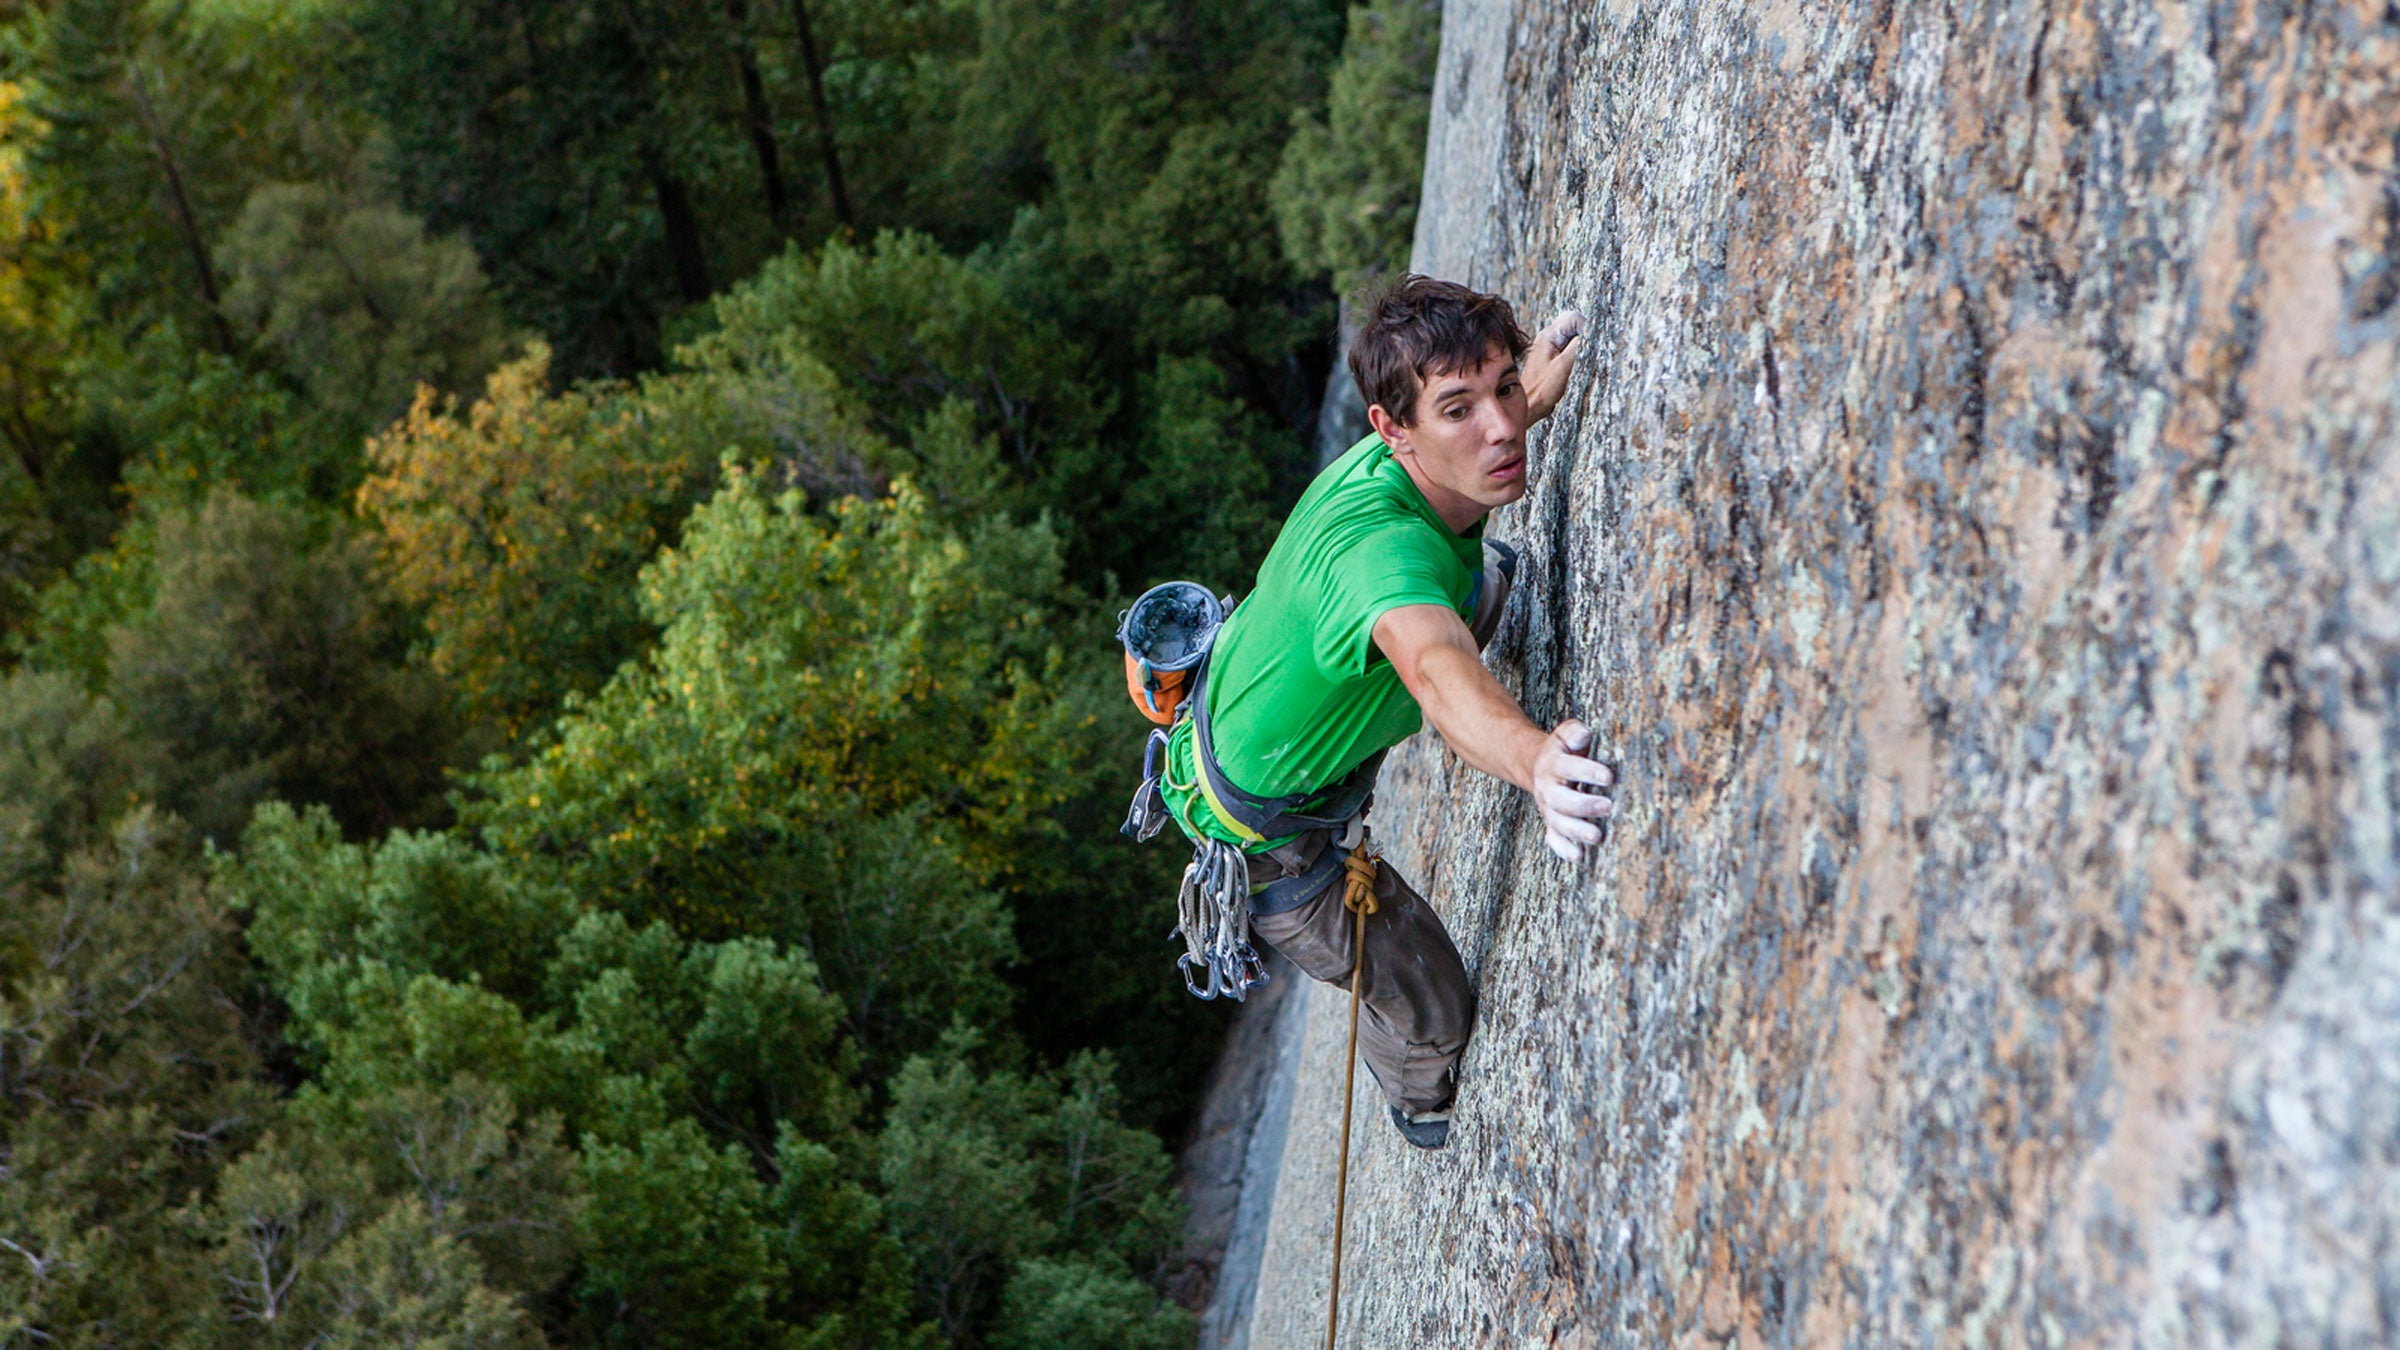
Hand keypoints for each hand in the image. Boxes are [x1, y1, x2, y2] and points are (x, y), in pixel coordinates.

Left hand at [1521, 309, 1585, 422]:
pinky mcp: (1552, 356)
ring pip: (1573, 335)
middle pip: (1574, 324)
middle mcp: (1547, 337)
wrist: (1529, 406)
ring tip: (1575, 364)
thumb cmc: (1542, 390)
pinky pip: (1569, 346)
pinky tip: (1572, 368)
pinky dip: (1575, 354)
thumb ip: (1578, 346)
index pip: (1574, 318)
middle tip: (1584, 354)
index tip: (1590, 345)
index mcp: (1548, 336)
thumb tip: (1592, 332)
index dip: (1587, 328)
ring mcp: (1549, 346)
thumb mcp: (1564, 367)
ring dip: (1581, 346)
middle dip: (1585, 336)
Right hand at [1531, 718, 1613, 860]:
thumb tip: (1584, 735)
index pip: (1569, 767)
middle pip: (1562, 800)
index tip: (1609, 776)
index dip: (1587, 772)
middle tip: (1608, 806)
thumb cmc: (1564, 750)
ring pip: (1559, 822)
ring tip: (1597, 837)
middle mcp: (1548, 788)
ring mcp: (1548, 809)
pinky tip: (1579, 857)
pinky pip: (1554, 839)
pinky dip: (1564, 849)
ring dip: (1576, 831)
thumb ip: (1573, 732)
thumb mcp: (1564, 735)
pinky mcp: (1551, 824)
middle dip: (1584, 805)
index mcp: (1553, 764)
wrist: (1537, 766)